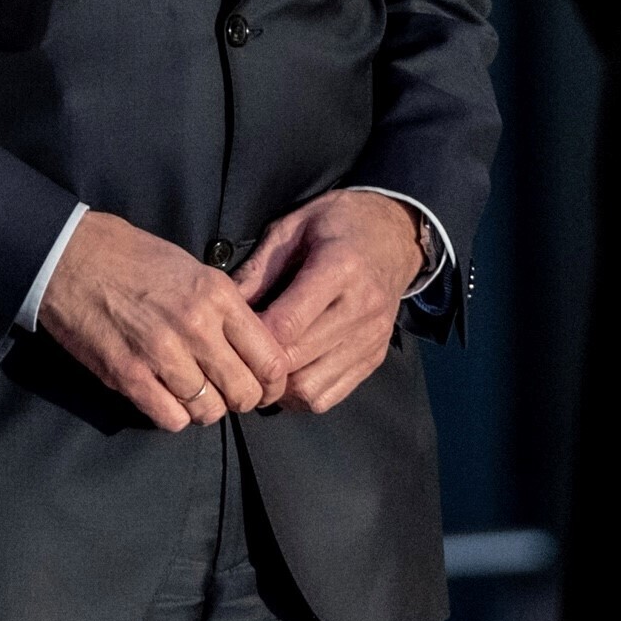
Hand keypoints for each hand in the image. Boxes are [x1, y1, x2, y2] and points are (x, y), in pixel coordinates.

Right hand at [37, 210, 290, 430]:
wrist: (71, 257)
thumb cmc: (133, 258)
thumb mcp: (194, 269)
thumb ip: (225, 309)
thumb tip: (252, 348)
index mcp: (218, 295)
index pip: (271, 359)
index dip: (274, 382)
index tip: (265, 386)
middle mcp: (196, 326)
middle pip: (245, 392)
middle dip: (243, 400)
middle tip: (230, 394)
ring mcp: (161, 353)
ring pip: (209, 411)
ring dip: (206, 408)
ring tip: (195, 394)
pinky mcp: (128, 375)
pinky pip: (171, 419)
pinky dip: (175, 416)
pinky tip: (167, 398)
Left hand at [231, 191, 427, 413]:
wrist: (397, 235)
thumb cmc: (338, 224)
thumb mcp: (293, 227)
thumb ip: (259, 268)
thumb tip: (223, 305)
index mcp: (340, 268)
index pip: (287, 323)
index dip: (251, 335)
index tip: (229, 330)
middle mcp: (361, 308)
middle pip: (296, 359)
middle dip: (260, 362)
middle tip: (237, 353)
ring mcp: (371, 338)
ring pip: (311, 389)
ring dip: (278, 386)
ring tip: (262, 365)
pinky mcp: (374, 357)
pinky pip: (329, 396)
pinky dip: (300, 394)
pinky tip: (287, 372)